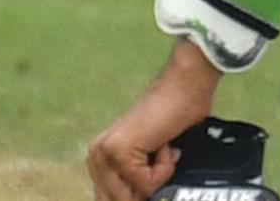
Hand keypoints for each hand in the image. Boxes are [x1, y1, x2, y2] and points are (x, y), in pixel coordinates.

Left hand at [87, 40, 220, 200]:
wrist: (183, 89)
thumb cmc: (175, 120)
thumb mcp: (149, 160)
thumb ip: (137, 181)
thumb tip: (138, 199)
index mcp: (99, 158)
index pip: (109, 198)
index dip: (137, 195)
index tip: (152, 180)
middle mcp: (96, 155)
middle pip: (120, 199)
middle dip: (147, 189)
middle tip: (159, 160)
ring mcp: (105, 152)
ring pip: (135, 195)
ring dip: (157, 179)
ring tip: (161, 150)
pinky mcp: (119, 151)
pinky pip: (146, 185)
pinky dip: (164, 169)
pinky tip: (163, 143)